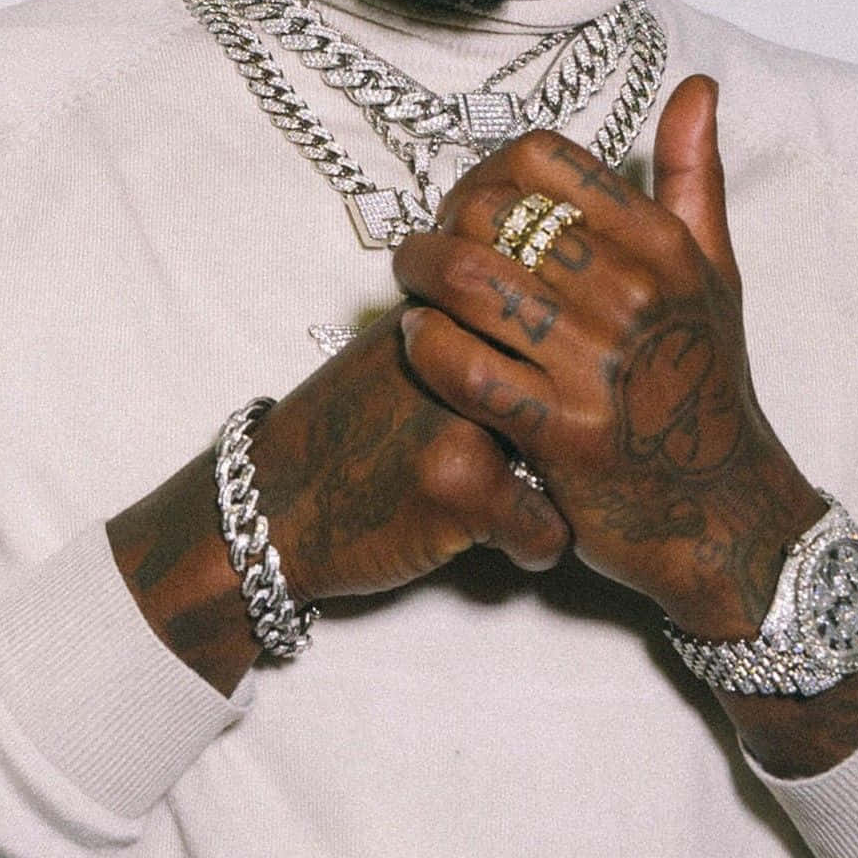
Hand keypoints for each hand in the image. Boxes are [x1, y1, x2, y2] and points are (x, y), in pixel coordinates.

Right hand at [251, 307, 570, 603]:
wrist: (271, 506)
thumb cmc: (343, 436)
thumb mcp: (400, 355)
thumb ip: (472, 332)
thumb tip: (564, 336)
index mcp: (454, 309)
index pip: (566, 319)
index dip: (577, 368)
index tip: (568, 398)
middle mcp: (467, 348)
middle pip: (585, 389)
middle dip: (587, 427)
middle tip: (558, 462)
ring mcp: (467, 416)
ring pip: (580, 459)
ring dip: (568, 491)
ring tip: (528, 504)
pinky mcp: (463, 486)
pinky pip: (551, 529)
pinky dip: (534, 548)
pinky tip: (500, 544)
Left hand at [391, 77, 822, 639]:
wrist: (725, 512)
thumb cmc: (707, 384)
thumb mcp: (715, 273)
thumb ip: (695, 175)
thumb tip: (698, 86)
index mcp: (664, 245)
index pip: (543, 158)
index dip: (486, 171)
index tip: (475, 205)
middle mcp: (634, 294)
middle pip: (492, 212)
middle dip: (442, 222)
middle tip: (429, 248)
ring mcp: (597, 365)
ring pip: (469, 282)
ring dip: (418, 276)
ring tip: (411, 287)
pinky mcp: (561, 433)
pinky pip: (462, 365)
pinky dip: (424, 345)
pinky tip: (418, 341)